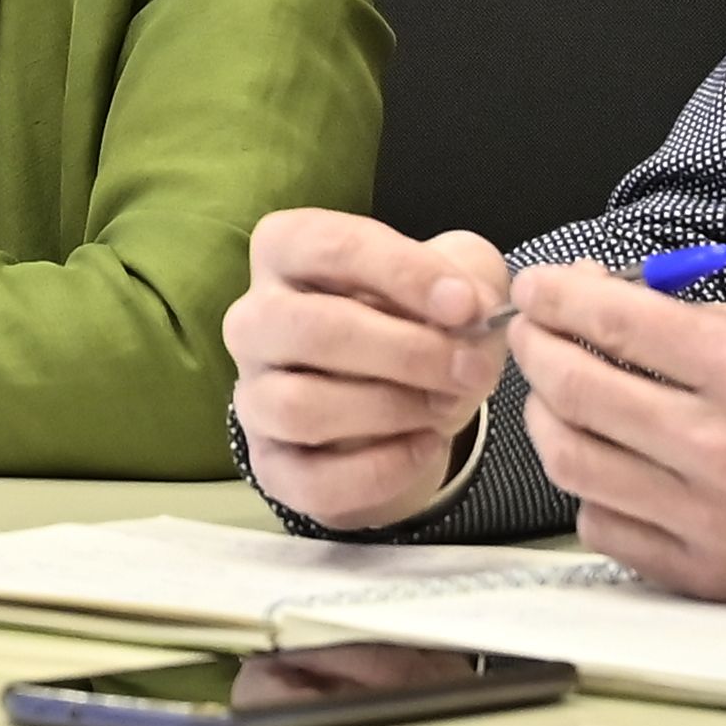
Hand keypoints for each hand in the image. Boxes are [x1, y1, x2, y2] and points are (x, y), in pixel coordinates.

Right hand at [225, 209, 516, 532]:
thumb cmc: (419, 319)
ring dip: (391, 409)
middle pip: (310, 329)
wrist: (409, 399)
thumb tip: (471, 312)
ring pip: (299, 407)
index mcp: (286, 249)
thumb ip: (469, 279)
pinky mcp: (270, 464)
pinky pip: (311, 478)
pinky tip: (426, 448)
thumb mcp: (454, 279)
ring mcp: (254, 395)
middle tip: (470, 370)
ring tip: (446, 408)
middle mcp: (254, 319)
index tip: (467, 306)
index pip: (329, 247)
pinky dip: (381, 470)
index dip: (403, 274)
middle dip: (405, 352)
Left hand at [502, 266, 725, 607]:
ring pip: (574, 464)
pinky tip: (612, 464)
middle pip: (573, 391)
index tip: (535, 288)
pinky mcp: (712, 577)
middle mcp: (723, 449)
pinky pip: (606, 529)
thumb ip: (697, 316)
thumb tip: (607, 298)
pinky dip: (593, 490)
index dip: (555, 296)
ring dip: (551, 419)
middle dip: (537, 349)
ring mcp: (713, 522)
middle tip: (535, 333)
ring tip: (564, 396)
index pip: (611, 321)